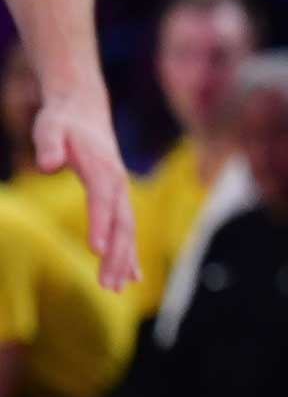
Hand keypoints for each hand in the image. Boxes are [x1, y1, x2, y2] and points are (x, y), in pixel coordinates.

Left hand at [32, 90, 138, 289]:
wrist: (83, 109)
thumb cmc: (62, 121)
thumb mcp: (49, 126)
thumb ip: (48, 144)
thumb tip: (47, 164)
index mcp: (102, 168)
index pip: (102, 200)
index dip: (99, 225)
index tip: (95, 252)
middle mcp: (117, 182)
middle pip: (121, 223)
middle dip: (117, 254)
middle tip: (107, 285)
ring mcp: (120, 191)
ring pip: (127, 230)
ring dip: (124, 259)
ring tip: (116, 287)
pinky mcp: (116, 197)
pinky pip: (126, 228)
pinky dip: (129, 251)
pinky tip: (130, 274)